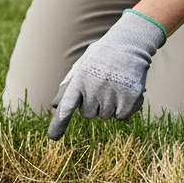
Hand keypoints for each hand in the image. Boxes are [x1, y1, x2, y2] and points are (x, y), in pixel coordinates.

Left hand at [47, 11, 165, 139]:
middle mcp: (96, 87)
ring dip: (109, 106)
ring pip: (105, 116)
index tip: (53, 137)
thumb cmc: (101, 57)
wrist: (129, 45)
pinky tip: (124, 91)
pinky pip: (121, 116)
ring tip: (113, 85)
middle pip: (87, 115)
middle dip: (92, 106)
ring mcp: (113, 94)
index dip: (60, 122)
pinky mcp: (130, 99)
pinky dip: (123, 108)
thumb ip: (68, 85)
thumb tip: (55, 105)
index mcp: (81, 79)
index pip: (68, 104)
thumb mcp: (82, 66)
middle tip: (101, 87)